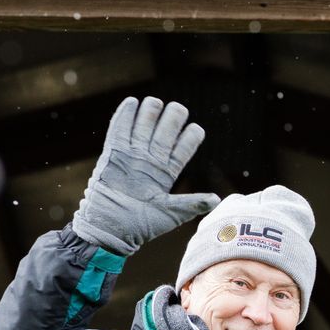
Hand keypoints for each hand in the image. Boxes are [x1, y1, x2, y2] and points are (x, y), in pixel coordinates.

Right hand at [71, 96, 218, 255]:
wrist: (112, 229)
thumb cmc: (142, 225)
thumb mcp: (172, 213)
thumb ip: (193, 203)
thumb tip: (217, 200)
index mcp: (165, 175)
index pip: (180, 152)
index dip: (188, 140)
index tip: (197, 128)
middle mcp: (148, 163)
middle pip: (162, 135)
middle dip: (170, 121)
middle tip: (178, 107)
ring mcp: (130, 158)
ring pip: (142, 129)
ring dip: (149, 114)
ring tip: (156, 101)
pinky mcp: (112, 156)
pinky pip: (118, 132)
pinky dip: (124, 117)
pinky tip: (131, 102)